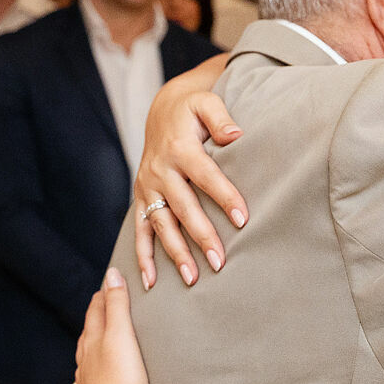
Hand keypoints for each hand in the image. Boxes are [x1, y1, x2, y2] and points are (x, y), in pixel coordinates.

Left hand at [74, 268, 155, 383]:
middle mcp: (84, 367)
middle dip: (93, 325)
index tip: (104, 288)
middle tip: (99, 313)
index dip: (100, 300)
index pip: (95, 316)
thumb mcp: (121, 337)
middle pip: (86, 340)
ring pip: (84, 368)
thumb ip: (117, 305)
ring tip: (95, 351)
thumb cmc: (122, 381)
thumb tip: (111, 274)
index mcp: (92, 346)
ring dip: (89, 356)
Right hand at [134, 72, 245, 289]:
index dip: (224, 196)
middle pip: (183, 207)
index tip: (243, 220)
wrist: (163, 110)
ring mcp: (148, 187)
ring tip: (193, 278)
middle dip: (201, 236)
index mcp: (180, 148)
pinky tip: (151, 282)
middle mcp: (160, 170)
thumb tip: (236, 134)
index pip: (205, 176)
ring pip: (161, 224)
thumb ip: (221, 118)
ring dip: (175, 253)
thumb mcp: (206, 101)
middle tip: (221, 261)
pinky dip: (143, 257)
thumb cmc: (193, 109)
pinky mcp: (141, 198)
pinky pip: (140, 231)